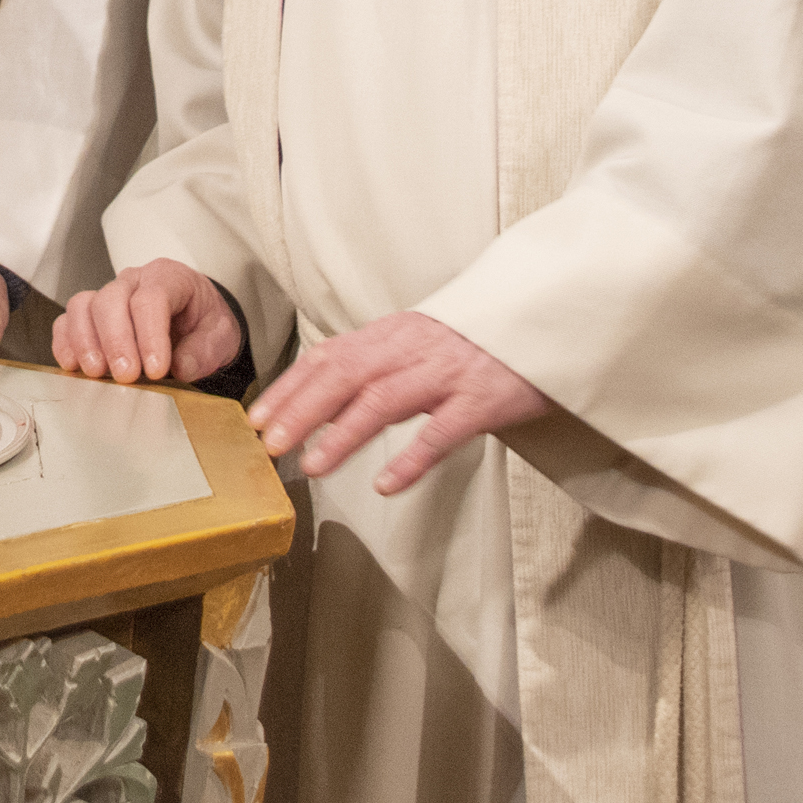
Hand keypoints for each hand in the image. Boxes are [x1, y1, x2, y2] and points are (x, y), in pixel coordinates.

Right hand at [52, 259, 243, 385]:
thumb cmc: (204, 322)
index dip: (150, 335)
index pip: (151, 298)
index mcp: (168, 278)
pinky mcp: (90, 315)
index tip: (156, 370)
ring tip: (96, 372)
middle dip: (116, 340)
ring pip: (83, 305)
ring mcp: (107, 295)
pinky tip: (73, 365)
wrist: (196, 321)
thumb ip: (205, 349)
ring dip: (85, 341)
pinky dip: (65, 342)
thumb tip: (182, 367)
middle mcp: (133, 281)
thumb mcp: (221, 334)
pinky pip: (67, 321)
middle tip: (126, 375)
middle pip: (111, 299)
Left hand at [246, 310, 548, 494]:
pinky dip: (411, 458)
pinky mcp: (482, 399)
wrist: (545, 319)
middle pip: (343, 375)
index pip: (327, 357)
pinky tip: (387, 483)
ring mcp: (445, 373)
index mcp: (390, 335)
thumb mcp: (417, 341)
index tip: (256, 417)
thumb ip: (376, 362)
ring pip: (382, 399)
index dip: (289, 387)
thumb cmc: (475, 341)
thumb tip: (323, 395)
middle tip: (269, 444)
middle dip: (301, 410)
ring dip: (343, 434)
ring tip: (313, 465)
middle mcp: (410, 349)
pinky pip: (441, 431)